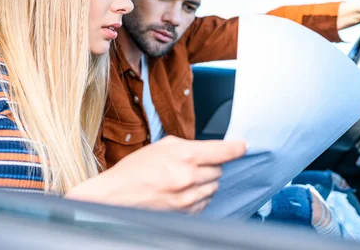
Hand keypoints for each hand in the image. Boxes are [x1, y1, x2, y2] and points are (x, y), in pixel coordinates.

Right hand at [67, 136, 245, 213]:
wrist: (116, 196)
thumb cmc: (135, 170)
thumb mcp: (162, 146)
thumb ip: (188, 146)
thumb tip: (209, 149)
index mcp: (185, 155)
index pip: (222, 151)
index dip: (235, 148)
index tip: (242, 147)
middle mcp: (189, 177)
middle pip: (219, 170)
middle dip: (210, 166)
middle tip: (192, 165)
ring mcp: (189, 198)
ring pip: (214, 187)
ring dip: (205, 182)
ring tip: (184, 179)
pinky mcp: (186, 213)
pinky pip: (205, 202)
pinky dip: (199, 197)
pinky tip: (182, 192)